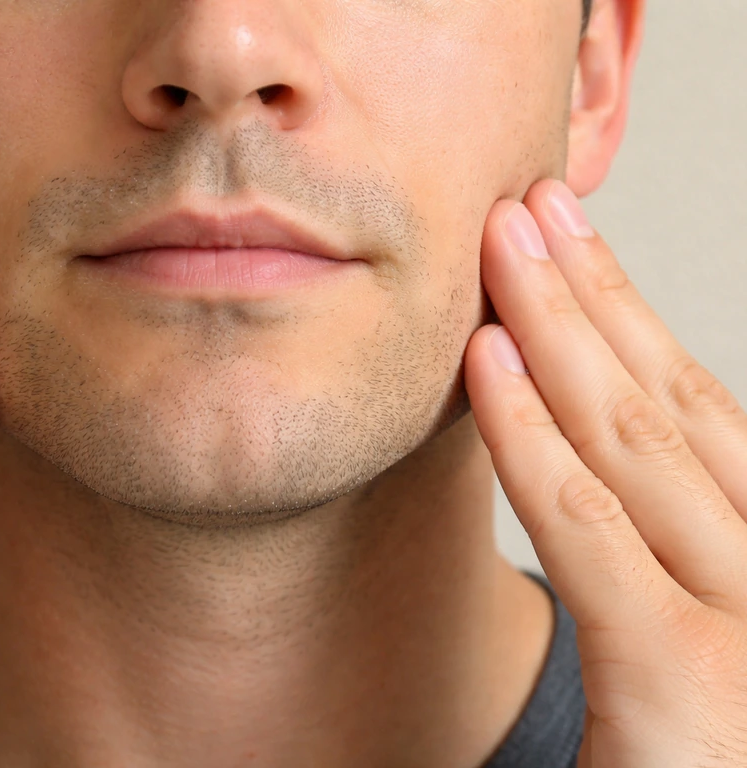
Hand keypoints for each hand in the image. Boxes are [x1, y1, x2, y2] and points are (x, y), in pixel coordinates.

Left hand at [465, 179, 746, 766]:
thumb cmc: (675, 760)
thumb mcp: (672, 645)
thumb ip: (644, 556)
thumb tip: (584, 468)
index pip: (698, 416)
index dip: (630, 317)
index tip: (568, 245)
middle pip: (670, 406)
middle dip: (593, 293)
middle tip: (530, 207)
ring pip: (634, 442)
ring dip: (559, 326)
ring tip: (502, 242)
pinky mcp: (686, 684)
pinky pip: (587, 526)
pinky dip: (529, 433)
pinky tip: (486, 359)